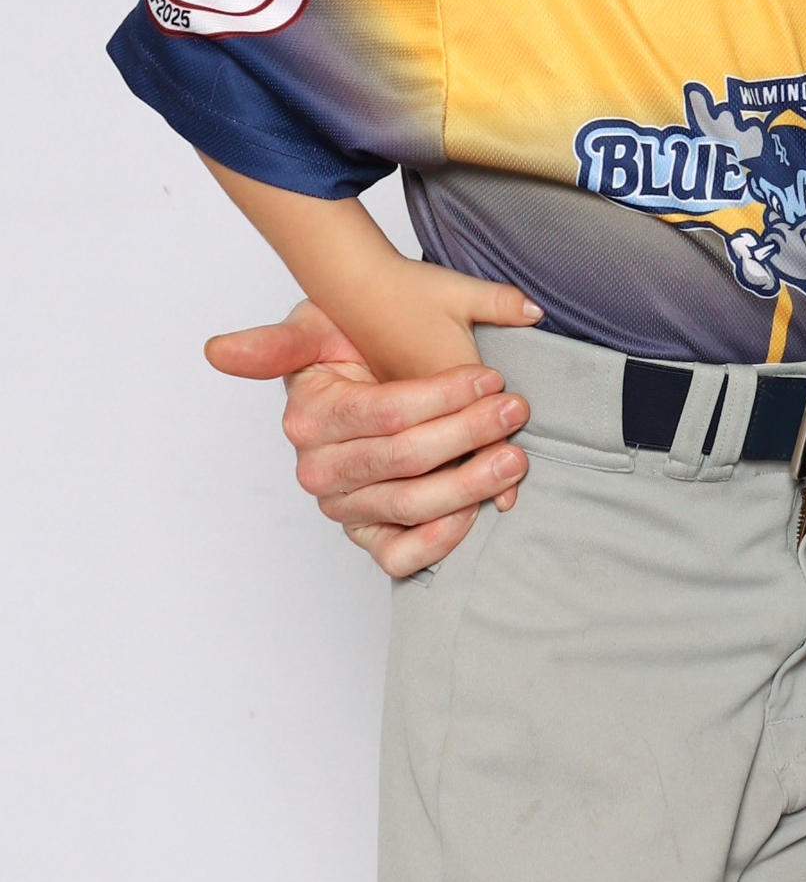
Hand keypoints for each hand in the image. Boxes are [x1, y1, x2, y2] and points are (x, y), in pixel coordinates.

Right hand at [205, 300, 535, 579]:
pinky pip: (400, 556)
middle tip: (515, 411)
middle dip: (468, 434)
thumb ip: (275, 341)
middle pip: (404, 461)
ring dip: (469, 484)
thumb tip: (214, 350)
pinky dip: (439, 542)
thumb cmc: (344, 343)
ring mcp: (343, 506)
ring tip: (514, 457)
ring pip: (411, 506)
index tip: (488, 377)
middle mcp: (320, 469)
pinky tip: (476, 513)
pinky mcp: (367, 534)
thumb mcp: (316, 325)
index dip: (442, 396)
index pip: (385, 413)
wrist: (356, 373)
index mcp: (308, 418)